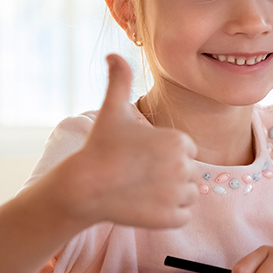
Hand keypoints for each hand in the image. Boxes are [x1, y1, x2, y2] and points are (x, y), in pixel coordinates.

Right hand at [55, 54, 198, 228]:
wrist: (84, 187)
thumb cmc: (100, 148)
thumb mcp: (112, 110)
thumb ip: (119, 79)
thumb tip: (113, 54)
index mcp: (178, 141)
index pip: (186, 150)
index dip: (165, 154)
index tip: (142, 156)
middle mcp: (183, 167)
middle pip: (188, 172)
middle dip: (168, 174)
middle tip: (139, 174)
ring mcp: (177, 195)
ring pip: (188, 195)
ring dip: (171, 195)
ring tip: (143, 189)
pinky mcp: (170, 218)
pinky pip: (183, 215)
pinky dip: (168, 214)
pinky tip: (146, 205)